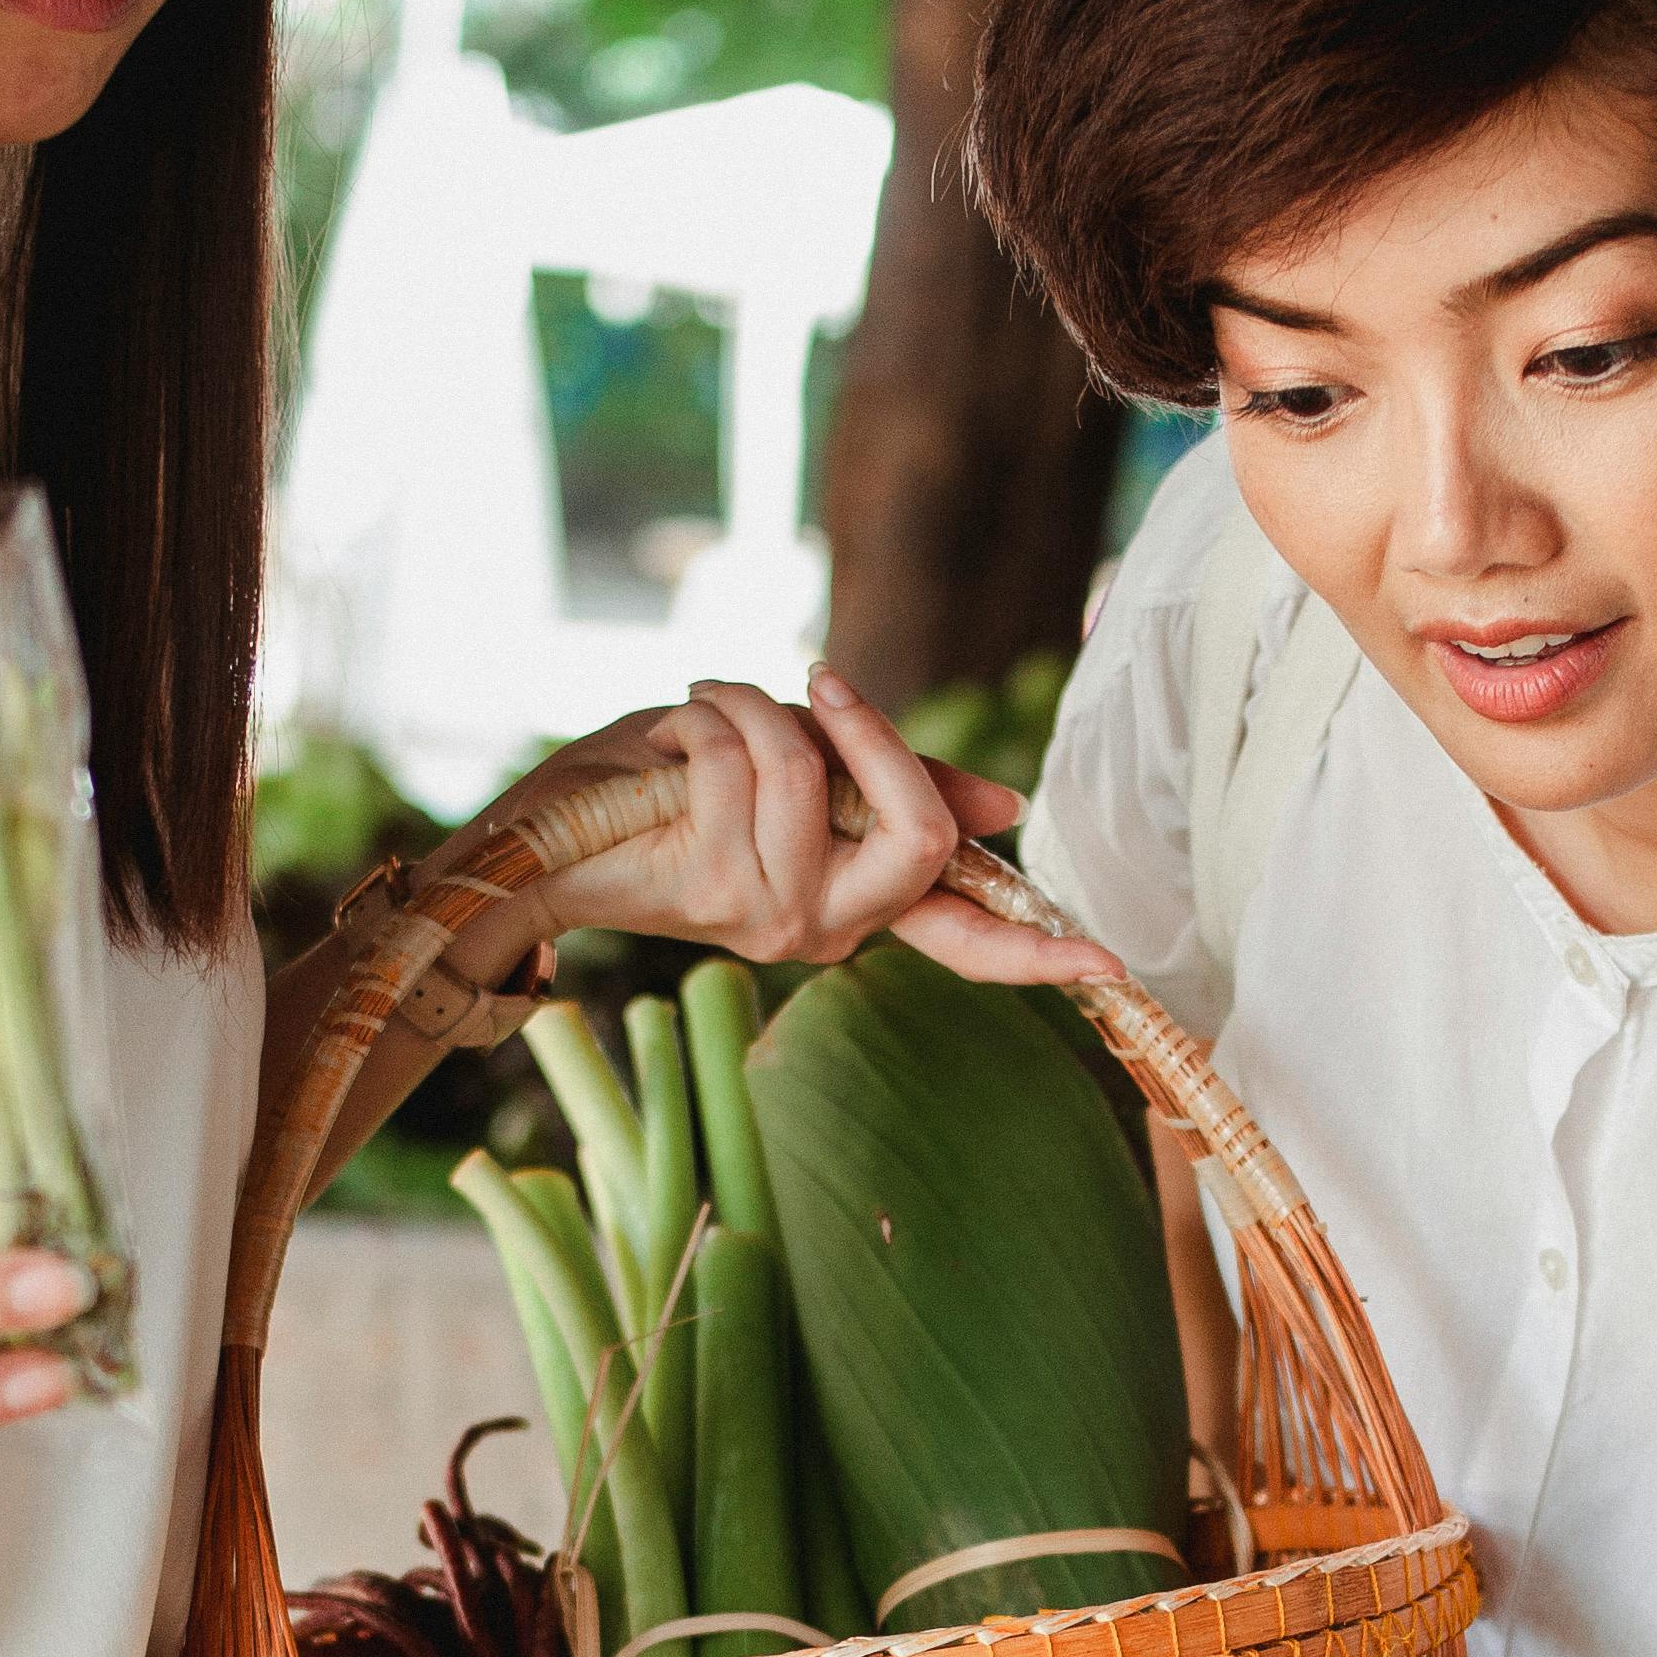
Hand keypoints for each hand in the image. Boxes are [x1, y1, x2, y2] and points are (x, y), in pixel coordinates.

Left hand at [455, 672, 1118, 991]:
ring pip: (807, 776)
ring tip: (701, 711)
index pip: (966, 943)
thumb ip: (891, 789)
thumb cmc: (670, 792)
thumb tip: (1009, 817)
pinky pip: (745, 763)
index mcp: (855, 904)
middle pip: (915, 836)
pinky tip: (666, 739)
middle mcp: (823, 930)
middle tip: (817, 686)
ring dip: (750, 705)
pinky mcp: (712, 891)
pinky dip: (706, 716)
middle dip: (870, 735)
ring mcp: (769, 919)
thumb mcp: (799, 774)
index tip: (1111, 971)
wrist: (546, 834)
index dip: (1037, 952)